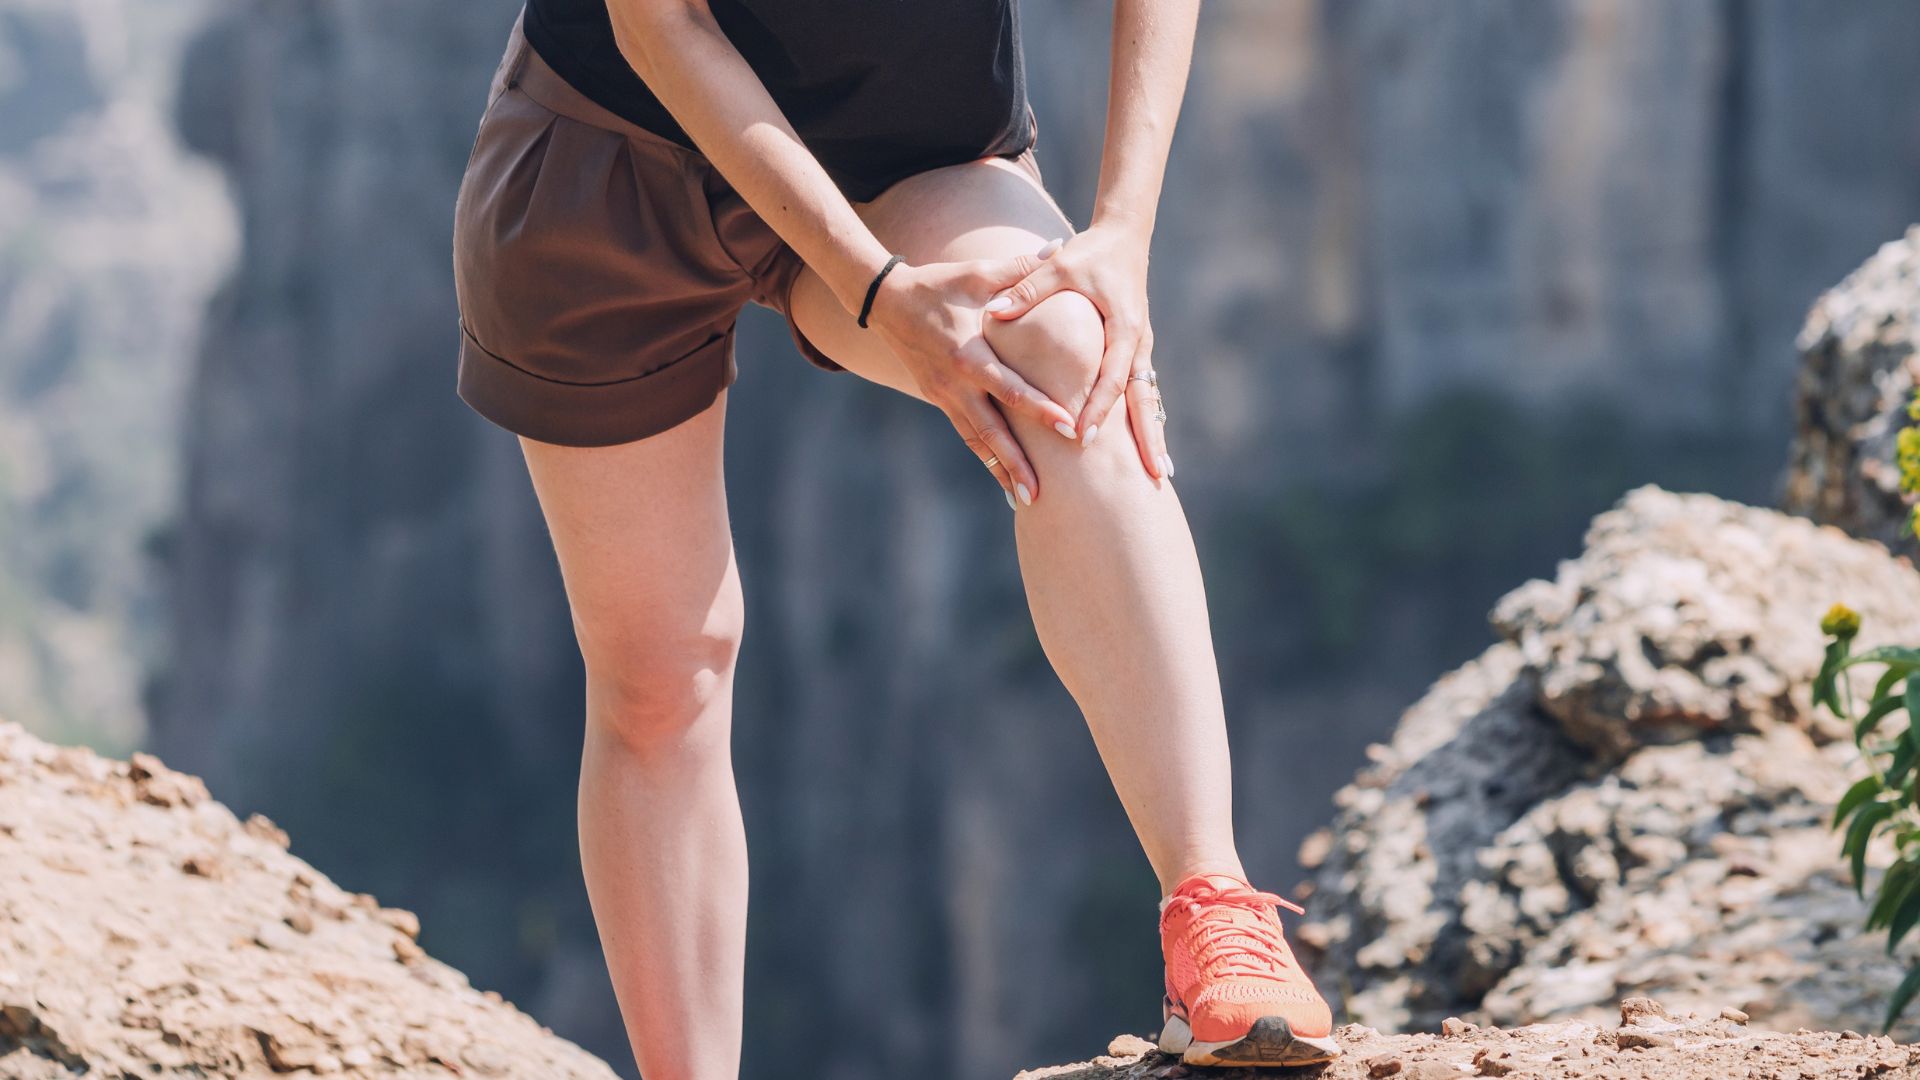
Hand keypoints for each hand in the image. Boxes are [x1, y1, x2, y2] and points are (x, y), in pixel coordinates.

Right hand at [866, 253, 1079, 503]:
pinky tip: (1003, 478)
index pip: (1010, 388)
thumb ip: (1020, 268)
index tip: (1067, 428)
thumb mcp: (977, 275)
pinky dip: (985, 457)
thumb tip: (1060, 248)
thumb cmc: (938, 285)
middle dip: (1017, 464)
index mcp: (969, 355)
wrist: (885, 302)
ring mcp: (944, 396)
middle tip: (1041, 493)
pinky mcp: (938, 400)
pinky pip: (966, 434)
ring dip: (1000, 471)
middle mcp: (955, 384)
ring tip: (1025, 500)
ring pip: (976, 442)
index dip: (1039, 409)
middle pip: (991, 432)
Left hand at [986, 221, 1166, 478]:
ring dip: (1154, 435)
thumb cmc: (1090, 252)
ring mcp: (1141, 348)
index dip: (1098, 409)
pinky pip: (1141, 391)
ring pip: (1148, 399)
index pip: (1111, 376)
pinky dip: (1145, 419)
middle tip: (1155, 476)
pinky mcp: (1136, 350)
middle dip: (1148, 437)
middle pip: (1144, 398)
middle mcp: (1138, 343)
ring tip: (1161, 474)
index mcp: (1124, 326)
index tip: (1084, 438)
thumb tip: (993, 312)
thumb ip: (1028, 289)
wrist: (1124, 235)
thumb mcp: (1059, 266)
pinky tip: (1147, 447)